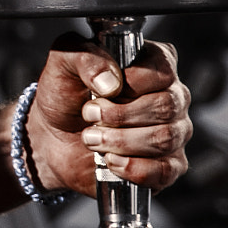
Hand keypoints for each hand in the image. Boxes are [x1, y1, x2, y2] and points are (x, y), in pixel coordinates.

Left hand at [25, 36, 191, 195]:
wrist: (52, 137)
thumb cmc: (65, 95)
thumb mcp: (63, 64)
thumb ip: (85, 58)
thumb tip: (111, 82)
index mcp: (154, 63)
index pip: (161, 72)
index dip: (128, 86)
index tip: (98, 93)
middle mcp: (172, 96)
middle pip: (166, 107)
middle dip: (118, 116)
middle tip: (90, 116)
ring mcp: (175, 132)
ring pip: (164, 139)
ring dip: (120, 141)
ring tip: (92, 138)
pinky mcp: (168, 165)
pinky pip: (165, 170)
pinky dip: (133, 168)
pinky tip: (110, 161)